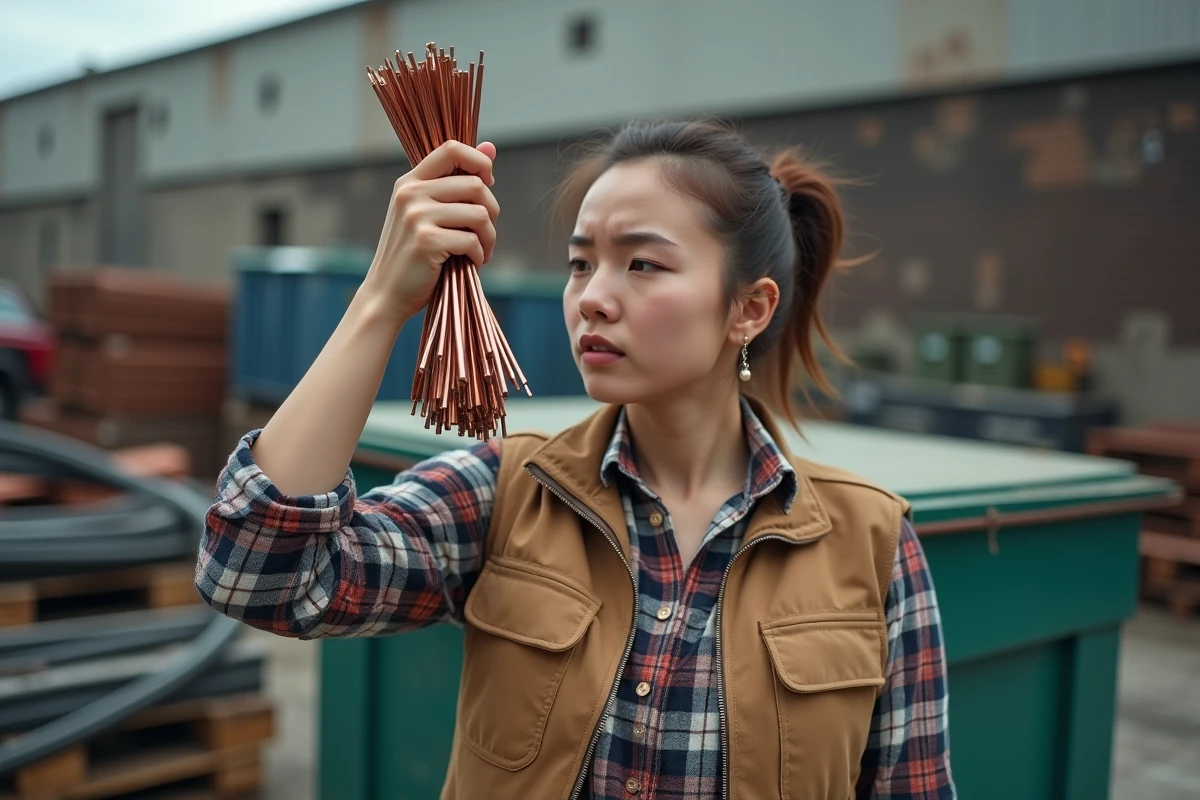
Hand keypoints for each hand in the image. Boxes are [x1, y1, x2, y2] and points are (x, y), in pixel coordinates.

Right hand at [363, 140, 498, 323]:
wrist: (385, 295)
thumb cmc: (413, 255)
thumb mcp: (427, 213)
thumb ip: (456, 181)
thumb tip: (492, 146)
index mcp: (409, 182)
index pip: (452, 148)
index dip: (479, 161)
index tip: (487, 184)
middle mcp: (411, 193)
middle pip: (476, 185)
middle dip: (492, 211)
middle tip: (486, 233)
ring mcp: (416, 216)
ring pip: (480, 214)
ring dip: (489, 237)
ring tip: (481, 251)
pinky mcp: (426, 241)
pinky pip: (472, 241)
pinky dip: (480, 255)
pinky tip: (472, 263)